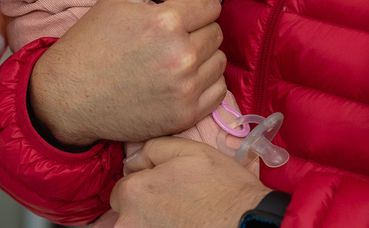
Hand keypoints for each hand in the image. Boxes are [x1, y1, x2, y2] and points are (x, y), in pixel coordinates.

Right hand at [29, 0, 226, 146]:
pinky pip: (218, 90)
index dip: (195, 6)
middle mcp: (181, 55)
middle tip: (169, 37)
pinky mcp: (186, 115)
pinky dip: (205, 84)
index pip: (211, 4)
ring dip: (203, 56)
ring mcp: (185, 88)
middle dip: (198, 29)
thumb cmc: (90, 44)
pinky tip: (179, 81)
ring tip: (172, 58)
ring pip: (219, 60)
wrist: (65, 101)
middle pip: (216, 31)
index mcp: (166, 22)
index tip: (176, 14)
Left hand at [113, 137, 269, 227]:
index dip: (144, 183)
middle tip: (176, 202)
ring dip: (154, 221)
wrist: (246, 224)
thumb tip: (134, 159)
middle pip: (126, 212)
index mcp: (134, 192)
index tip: (166, 186)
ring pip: (139, 226)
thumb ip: (154, 148)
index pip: (122, 188)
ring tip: (183, 217)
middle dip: (144, 206)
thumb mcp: (191, 151)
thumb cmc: (222, 189)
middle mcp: (129, 222)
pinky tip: (185, 225)